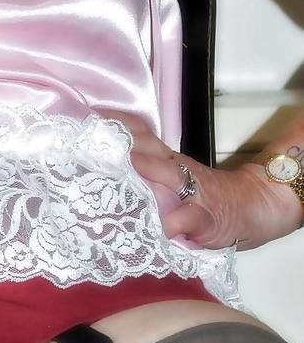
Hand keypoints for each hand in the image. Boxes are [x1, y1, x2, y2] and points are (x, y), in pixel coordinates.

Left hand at [107, 111, 301, 250]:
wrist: (251, 206)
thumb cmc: (201, 194)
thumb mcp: (173, 176)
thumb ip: (145, 172)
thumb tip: (103, 166)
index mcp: (166, 158)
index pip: (141, 134)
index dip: (118, 124)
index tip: (92, 115)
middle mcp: (176, 168)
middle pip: (151, 147)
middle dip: (126, 142)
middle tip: (97, 137)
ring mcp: (192, 191)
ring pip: (172, 174)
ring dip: (150, 168)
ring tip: (130, 164)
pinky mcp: (202, 218)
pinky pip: (186, 219)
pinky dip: (171, 222)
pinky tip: (156, 227)